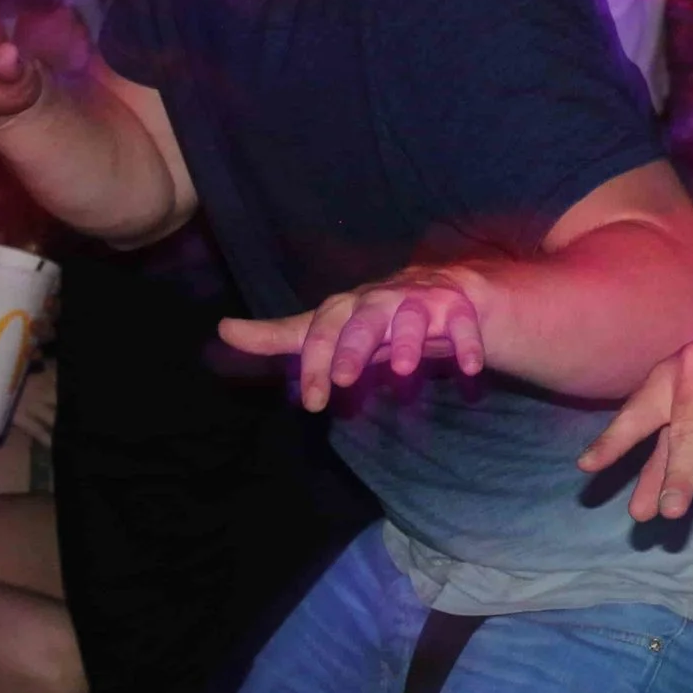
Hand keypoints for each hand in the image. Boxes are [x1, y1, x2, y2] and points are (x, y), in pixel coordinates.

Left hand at [218, 267, 489, 413]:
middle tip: (343, 380)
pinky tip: (471, 370)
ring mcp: (421, 301)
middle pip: (365, 317)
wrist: (439, 291)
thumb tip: (221, 330)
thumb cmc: (374, 319)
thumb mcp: (327, 328)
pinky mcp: (458, 309)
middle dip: (354, 345)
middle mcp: (381, 300)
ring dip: (408, 339)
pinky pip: (465, 324)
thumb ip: (281, 335)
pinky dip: (468, 343)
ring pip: (413, 314)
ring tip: (403, 370)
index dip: (315, 362)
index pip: (324, 329)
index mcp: (347, 306)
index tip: (312, 401)